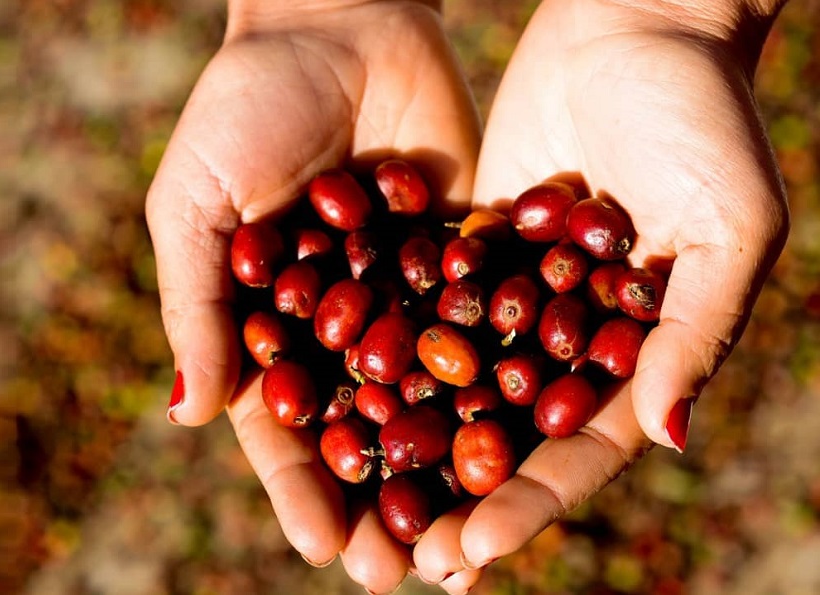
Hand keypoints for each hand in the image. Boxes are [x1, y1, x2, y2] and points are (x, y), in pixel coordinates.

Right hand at [145, 2, 481, 591]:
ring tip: (469, 533)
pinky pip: (481, 327)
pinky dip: (502, 382)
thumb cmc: (241, 108)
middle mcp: (339, 323)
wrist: (334, 22)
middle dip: (379, 498)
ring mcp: (403, 295)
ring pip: (427, 396)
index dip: (301, 486)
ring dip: (446, 464)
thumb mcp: (197, 204)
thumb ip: (196, 304)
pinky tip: (525, 435)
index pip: (281, 423)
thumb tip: (189, 417)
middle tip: (404, 571)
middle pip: (361, 426)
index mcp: (267, 322)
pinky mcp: (462, 258)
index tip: (325, 548)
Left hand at [410, 0, 788, 588]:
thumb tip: (667, 434)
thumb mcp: (728, 223)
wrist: (636, 23)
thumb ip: (697, 329)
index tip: (469, 552)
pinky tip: (334, 393)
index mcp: (637, 350)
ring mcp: (514, 295)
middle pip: (505, 434)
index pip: (577, 449)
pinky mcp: (468, 250)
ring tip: (353, 496)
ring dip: (410, 440)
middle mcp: (569, 335)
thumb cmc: (705, 119)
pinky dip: (384, 352)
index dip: (527, 504)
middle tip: (396, 558)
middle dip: (455, 495)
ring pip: (454, 383)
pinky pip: (423, 310)